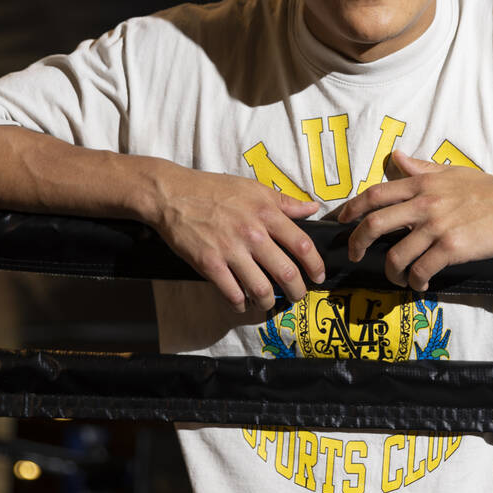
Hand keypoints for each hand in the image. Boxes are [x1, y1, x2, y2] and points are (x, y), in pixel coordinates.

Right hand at [143, 161, 323, 311]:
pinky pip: (233, 294)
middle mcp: (252, 233)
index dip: (315, 265)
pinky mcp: (210, 264)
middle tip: (297, 296)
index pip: (302, 245)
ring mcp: (231, 250)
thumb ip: (285, 201)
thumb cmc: (214, 189)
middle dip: (297, 291)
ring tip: (268, 302)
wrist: (173, 195)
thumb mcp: (254, 188)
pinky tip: (242, 302)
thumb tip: (312, 207)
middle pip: (287, 272)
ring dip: (269, 302)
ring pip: (262, 289)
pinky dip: (241, 304)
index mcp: (267, 213)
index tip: (318, 276)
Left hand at [336, 151, 492, 290]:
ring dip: (391, 272)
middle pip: (374, 224)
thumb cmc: (488, 188)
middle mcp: (424, 203)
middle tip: (355, 255)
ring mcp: (437, 226)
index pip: (375, 194)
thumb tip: (396, 156)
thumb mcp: (451, 171)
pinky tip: (420, 283)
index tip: (341, 221)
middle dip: (357, 244)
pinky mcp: (452, 248)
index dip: (352, 208)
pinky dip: (416, 281)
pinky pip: (422, 269)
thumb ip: (420, 167)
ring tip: (397, 277)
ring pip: (396, 255)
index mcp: (422, 183)